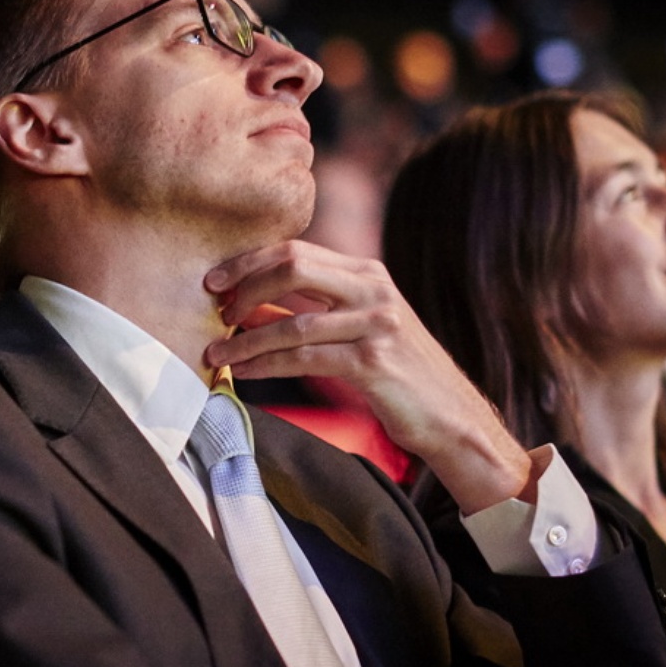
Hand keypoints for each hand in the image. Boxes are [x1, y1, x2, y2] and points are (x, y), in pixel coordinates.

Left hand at [203, 239, 533, 513]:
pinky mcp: (373, 361)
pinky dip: (266, 366)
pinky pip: (304, 358)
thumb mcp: (360, 327)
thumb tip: (249, 306)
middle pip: (293, 266)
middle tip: (215, 309)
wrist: (450, 417)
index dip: (249, 262)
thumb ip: (316, 308)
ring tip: (215, 353)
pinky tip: (243, 374)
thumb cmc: (397, 375)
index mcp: (368, 273)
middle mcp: (374, 289)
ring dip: (246, 339)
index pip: (297, 249)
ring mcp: (376, 323)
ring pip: (293, 321)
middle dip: (244, 285)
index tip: (215, 281)